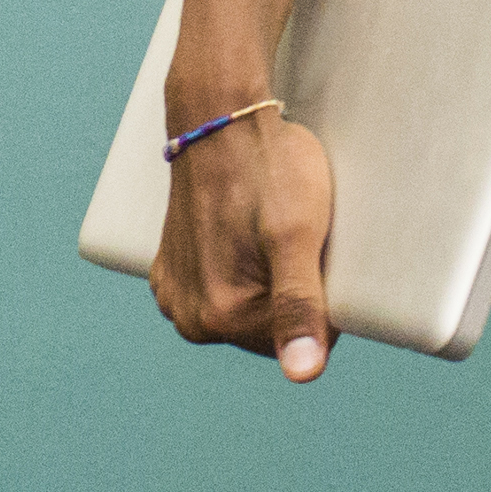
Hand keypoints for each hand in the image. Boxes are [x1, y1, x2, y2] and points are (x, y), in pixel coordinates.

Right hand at [150, 106, 339, 381]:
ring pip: (249, 309)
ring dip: (264, 277)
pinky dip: (238, 267)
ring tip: (265, 229)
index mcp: (218, 318)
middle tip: (289, 234)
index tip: (309, 248)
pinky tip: (241, 232)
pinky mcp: (169, 272)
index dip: (321, 295)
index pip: (302, 340)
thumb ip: (300, 306)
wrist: (220, 117)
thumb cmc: (268, 170)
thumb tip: (303, 373)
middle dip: (289, 288)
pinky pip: (221, 289)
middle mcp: (188, 317)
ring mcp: (174, 295)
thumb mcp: (297, 237)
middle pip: (271, 328)